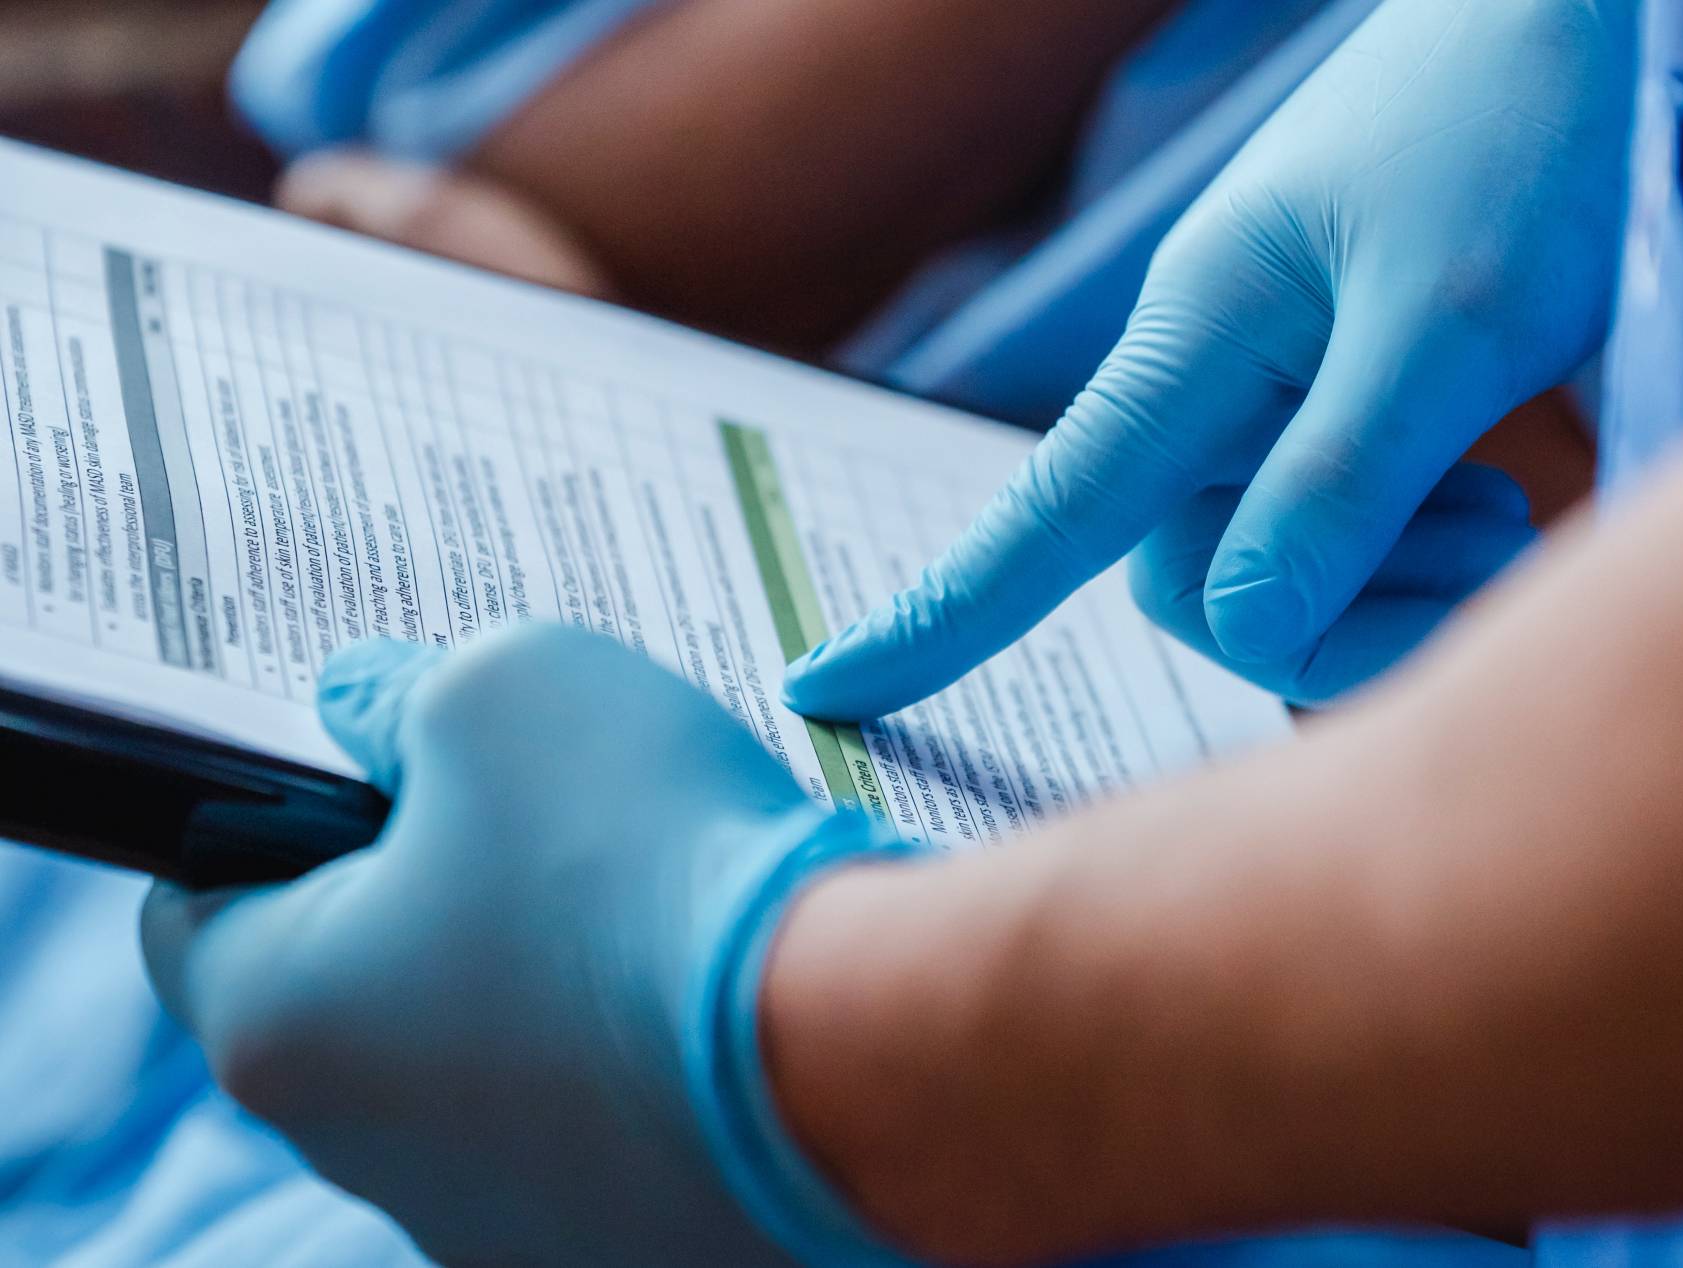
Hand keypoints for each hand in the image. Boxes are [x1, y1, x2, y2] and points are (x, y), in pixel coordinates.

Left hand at [141, 627, 916, 1266]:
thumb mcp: (500, 689)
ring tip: (651, 903)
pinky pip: (594, 1129)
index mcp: (281, 1018)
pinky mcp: (620, 1246)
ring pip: (480, 1066)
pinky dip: (630, 1059)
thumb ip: (399, 695)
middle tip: (537, 812)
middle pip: (352, 988)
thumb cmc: (648, 864)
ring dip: (536, 980)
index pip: (194, 904)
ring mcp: (497, 1218)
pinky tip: (709, 993)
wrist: (859, 1046)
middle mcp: (365, 1151)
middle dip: (428, 889)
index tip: (374, 767)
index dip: (270, 809)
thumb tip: (374, 713)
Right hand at [786, 0, 1632, 717]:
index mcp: (1197, 340)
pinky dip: (1417, 556)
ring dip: (1395, 584)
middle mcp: (1211, 385)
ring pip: (1275, 579)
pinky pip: (1334, 544)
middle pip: (1197, 584)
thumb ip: (1339, 484)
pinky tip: (1496, 490)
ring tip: (1505, 500)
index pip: (1046, 508)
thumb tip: (1239, 634)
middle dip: (1333, 613)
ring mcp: (1270, 400)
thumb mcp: (1448, 318)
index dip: (942, 611)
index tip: (823, 690)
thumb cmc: (1518, 133)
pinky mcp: (1335, 413)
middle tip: (1488, 535)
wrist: (1588, 28)